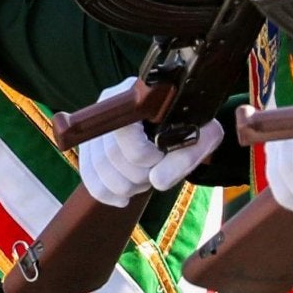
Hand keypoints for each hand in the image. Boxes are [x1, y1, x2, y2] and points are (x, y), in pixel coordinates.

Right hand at [76, 80, 222, 206]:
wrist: (184, 126)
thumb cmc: (195, 126)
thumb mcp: (204, 136)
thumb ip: (185, 157)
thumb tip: (157, 181)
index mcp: (138, 94)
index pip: (123, 130)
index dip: (141, 153)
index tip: (160, 158)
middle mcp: (110, 104)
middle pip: (109, 153)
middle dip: (136, 174)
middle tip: (157, 172)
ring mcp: (97, 126)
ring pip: (98, 168)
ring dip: (125, 185)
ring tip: (145, 181)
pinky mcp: (91, 147)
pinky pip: (89, 177)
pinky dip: (106, 193)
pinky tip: (123, 198)